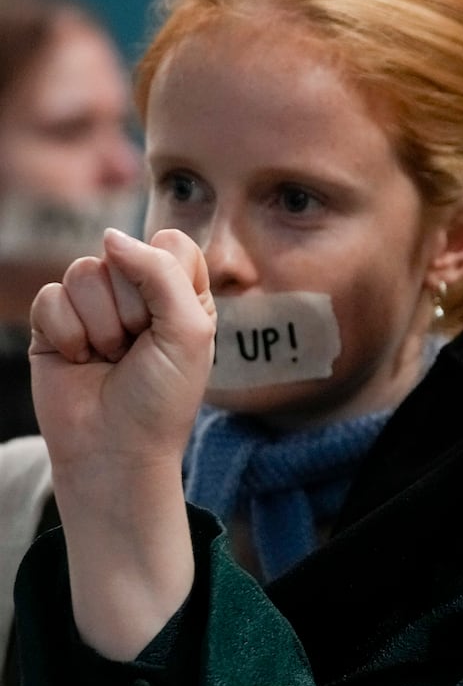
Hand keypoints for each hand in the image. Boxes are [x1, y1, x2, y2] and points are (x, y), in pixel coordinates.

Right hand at [28, 227, 214, 657]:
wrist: (115, 450)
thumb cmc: (162, 397)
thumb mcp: (187, 332)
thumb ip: (160, 273)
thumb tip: (110, 235)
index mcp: (181, 290)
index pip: (170, 242)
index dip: (166, 278)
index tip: (172, 324)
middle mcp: (137, 291)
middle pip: (122, 255)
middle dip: (133, 309)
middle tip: (137, 350)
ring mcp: (93, 303)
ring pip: (84, 273)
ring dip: (101, 326)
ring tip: (110, 359)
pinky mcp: (53, 321)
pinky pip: (51, 298)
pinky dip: (68, 335)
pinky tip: (81, 361)